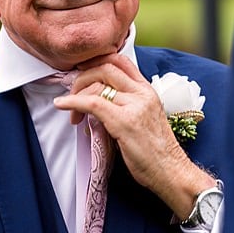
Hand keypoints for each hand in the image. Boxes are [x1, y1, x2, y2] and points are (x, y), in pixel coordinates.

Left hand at [53, 53, 213, 219]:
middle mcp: (142, 93)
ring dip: (76, 95)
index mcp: (147, 90)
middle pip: (105, 67)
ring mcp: (134, 106)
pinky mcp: (124, 122)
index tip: (81, 72)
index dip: (96, 61)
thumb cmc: (156, 152)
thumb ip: (125, 106)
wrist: (171, 171)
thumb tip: (95, 103)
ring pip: (97, 84)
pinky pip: (92, 103)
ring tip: (73, 115)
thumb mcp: (144, 119)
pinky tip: (61, 105)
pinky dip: (73, 102)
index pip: (120, 60)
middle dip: (82, 78)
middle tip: (72, 95)